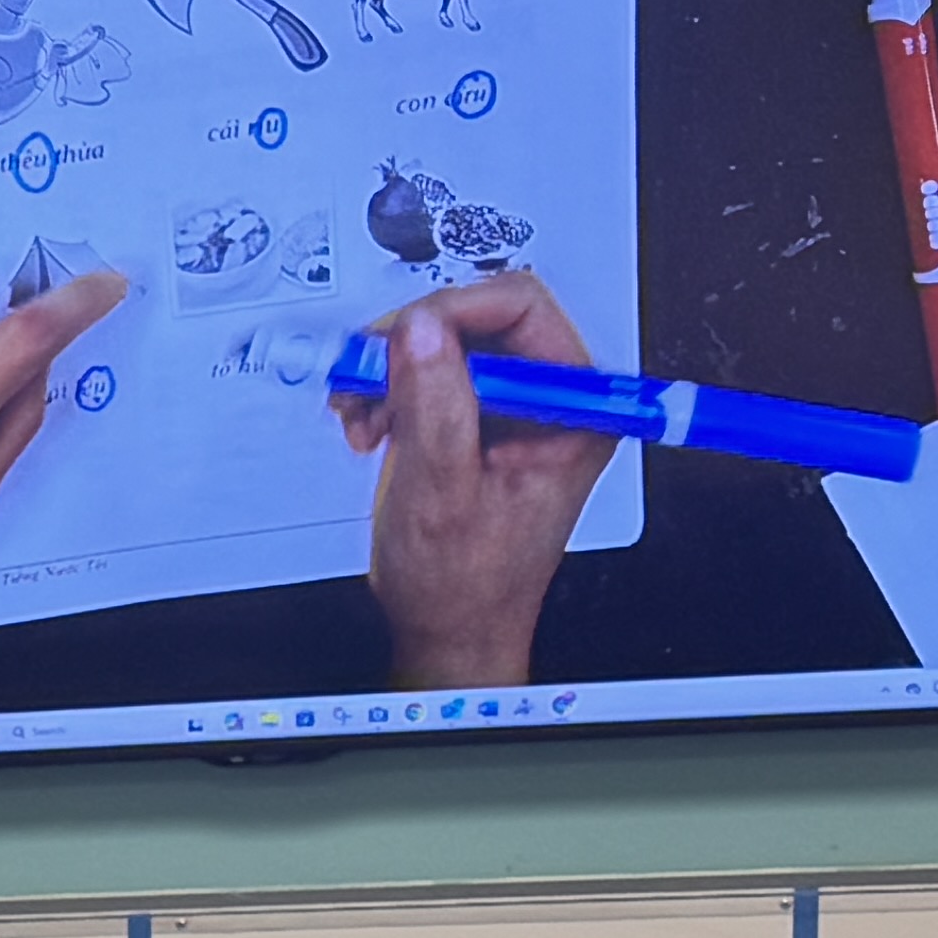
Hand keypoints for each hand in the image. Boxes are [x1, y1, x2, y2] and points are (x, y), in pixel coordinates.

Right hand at [339, 273, 606, 689]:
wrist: (451, 628)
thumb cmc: (465, 582)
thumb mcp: (442, 489)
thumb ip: (433, 401)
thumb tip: (419, 329)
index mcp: (572, 410)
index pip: (522, 309)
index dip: (450, 313)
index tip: (398, 339)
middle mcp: (549, 401)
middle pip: (480, 320)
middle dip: (411, 346)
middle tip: (368, 377)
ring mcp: (511, 410)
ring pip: (448, 345)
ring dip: (391, 371)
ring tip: (364, 413)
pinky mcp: (477, 421)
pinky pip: (431, 376)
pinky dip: (389, 392)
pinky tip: (372, 423)